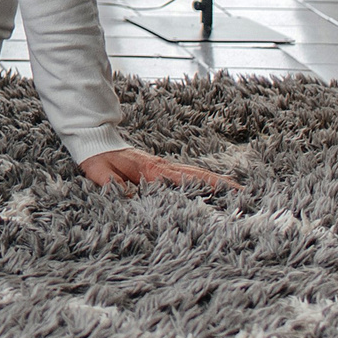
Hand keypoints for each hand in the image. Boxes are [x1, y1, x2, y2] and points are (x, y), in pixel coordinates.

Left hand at [78, 147, 237, 193]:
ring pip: (193, 173)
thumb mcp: (101, 173)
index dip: (207, 184)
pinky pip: (183, 175)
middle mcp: (162, 167)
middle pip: (196, 174)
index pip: (185, 178)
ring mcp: (162, 167)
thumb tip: (130, 198)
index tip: (229, 190)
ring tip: (235, 191)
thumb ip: (113, 185)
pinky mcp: (158, 169)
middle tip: (243, 193)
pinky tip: (207, 188)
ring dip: (213, 182)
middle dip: (220, 183)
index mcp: (152, 170)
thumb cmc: (99, 158)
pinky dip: (199, 180)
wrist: (94, 139)